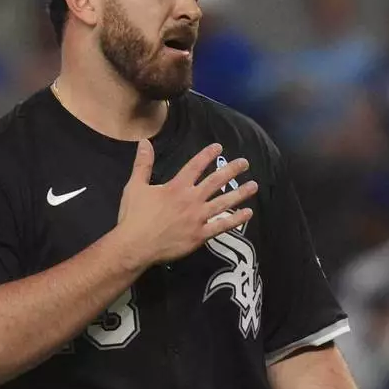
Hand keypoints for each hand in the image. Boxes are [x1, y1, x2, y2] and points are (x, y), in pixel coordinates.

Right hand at [115, 139, 257, 266]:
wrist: (136, 245)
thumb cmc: (134, 217)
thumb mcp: (135, 186)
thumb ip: (143, 164)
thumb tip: (145, 142)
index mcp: (176, 187)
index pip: (195, 166)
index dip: (207, 155)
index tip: (219, 147)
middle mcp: (191, 199)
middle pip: (216, 181)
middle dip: (231, 170)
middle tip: (245, 163)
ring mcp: (198, 218)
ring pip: (224, 202)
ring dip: (240, 193)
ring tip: (254, 186)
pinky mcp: (200, 235)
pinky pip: (222, 226)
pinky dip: (236, 219)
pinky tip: (248, 213)